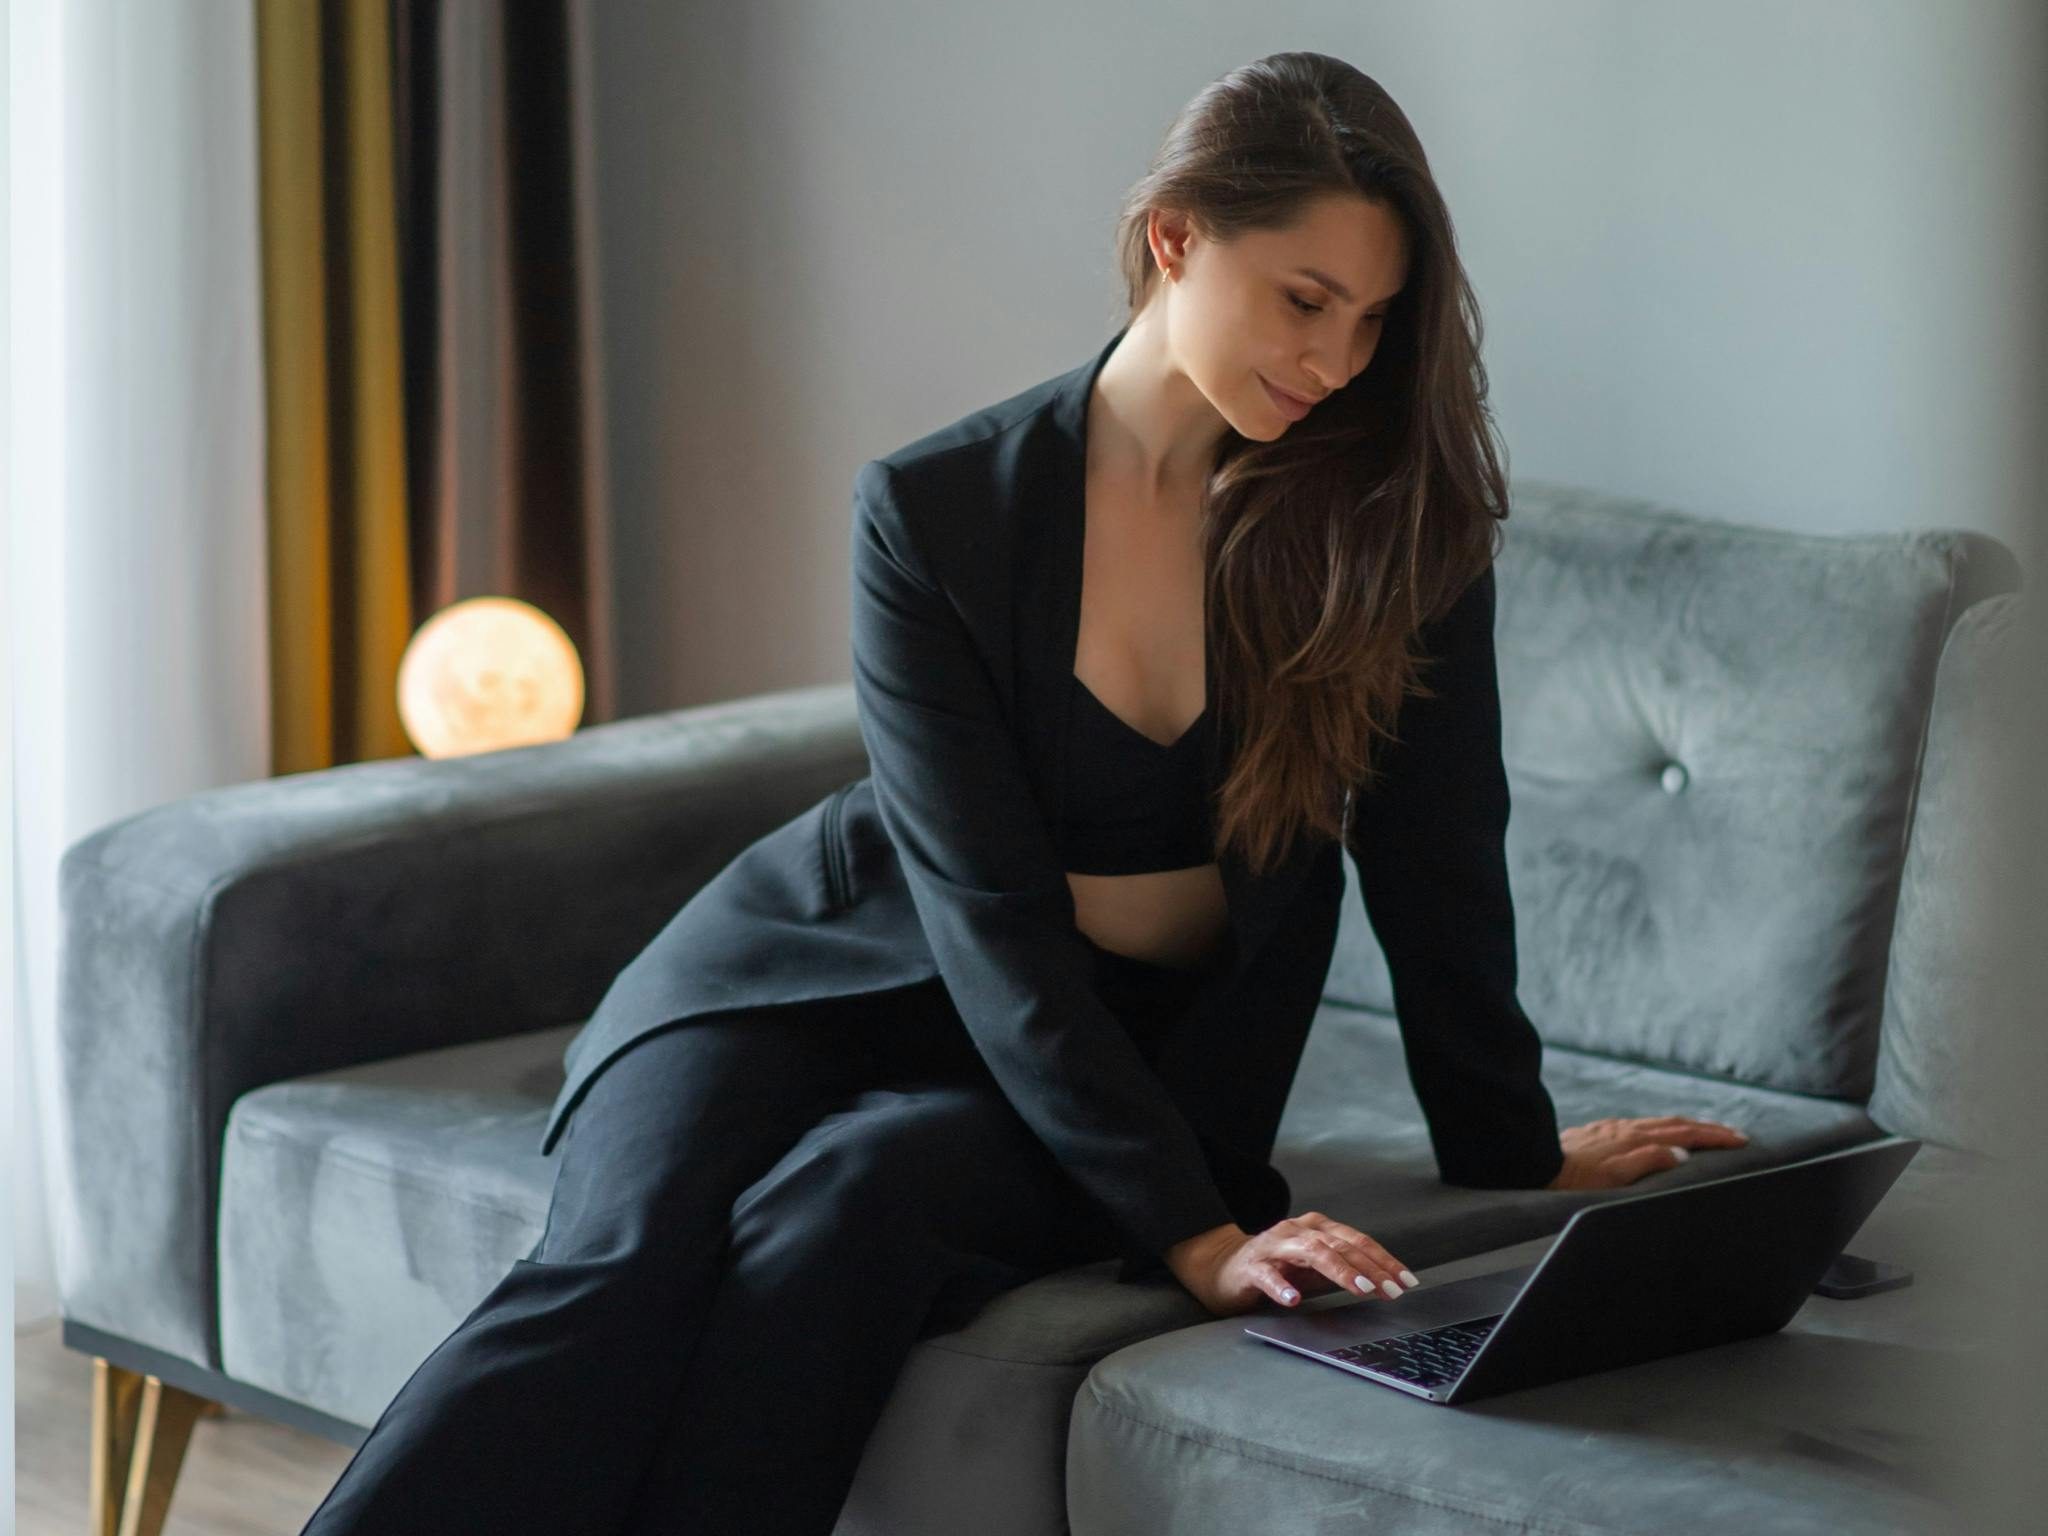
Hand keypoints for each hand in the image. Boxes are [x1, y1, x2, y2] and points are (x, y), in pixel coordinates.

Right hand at [1164, 1213, 1423, 1317]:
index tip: (1406, 1281)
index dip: (1383, 1260)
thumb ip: (1344, 1272)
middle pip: (1340, 1245)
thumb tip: (1385, 1285)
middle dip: (1370, 1268)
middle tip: (1391, 1290)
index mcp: (1317, 1229)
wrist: (1225, 1270)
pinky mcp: (1251, 1265)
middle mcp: (1297, 1230)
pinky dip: (1282, 1287)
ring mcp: (1274, 1245)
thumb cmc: (1278, 1270)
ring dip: (1339, 1271)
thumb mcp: (1316, 1270)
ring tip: (1360, 1288)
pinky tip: (1294, 1299)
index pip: (1357, 1241)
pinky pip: (1268, 1275)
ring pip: (1311, 1252)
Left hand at [1545, 1115, 1750, 1189]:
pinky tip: (1659, 1134)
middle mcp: (1626, 1129)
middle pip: (1675, 1123)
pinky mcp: (1598, 1132)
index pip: (1684, 1134)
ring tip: (1705, 1131)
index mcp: (1635, 1139)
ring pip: (1657, 1123)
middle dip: (1707, 1128)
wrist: (1535, 1166)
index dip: (1714, 1136)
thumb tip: (1683, 1154)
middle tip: (1734, 1134)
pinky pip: (1639, 1125)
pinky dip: (1660, 1128)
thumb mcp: (1614, 1177)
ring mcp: (1612, 1128)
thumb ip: (1649, 1161)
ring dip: (1685, 1125)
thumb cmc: (1573, 1179)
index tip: (1740, 1139)